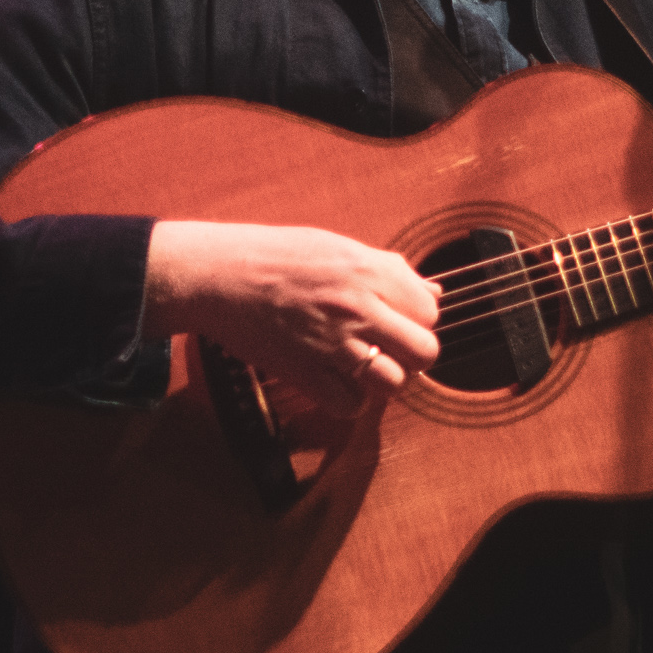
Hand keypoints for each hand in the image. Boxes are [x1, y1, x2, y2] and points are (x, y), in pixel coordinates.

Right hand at [143, 221, 440, 415]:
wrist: (218, 274)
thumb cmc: (276, 255)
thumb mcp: (340, 247)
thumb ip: (389, 270)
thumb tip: (433, 291)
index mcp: (369, 270)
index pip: (430, 310)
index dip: (419, 320)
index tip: (400, 321)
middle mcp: (358, 305)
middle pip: (424, 350)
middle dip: (413, 356)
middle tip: (390, 351)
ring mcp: (332, 341)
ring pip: (393, 382)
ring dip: (383, 381)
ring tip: (365, 369)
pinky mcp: (304, 371)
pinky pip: (349, 405)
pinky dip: (347, 401)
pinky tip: (335, 383)